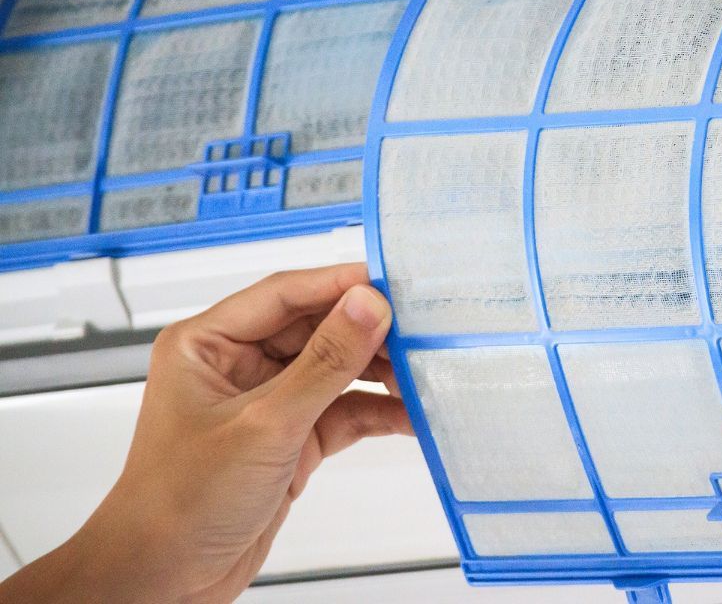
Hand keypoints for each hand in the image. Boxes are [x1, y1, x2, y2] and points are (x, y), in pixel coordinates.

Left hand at [0, 263, 413, 603]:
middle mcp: (236, 365)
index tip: (391, 283)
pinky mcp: (290, 438)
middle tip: (420, 329)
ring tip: (423, 370)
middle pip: (318, 327)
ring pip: (336, 368)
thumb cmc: (177, 504)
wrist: (161, 580)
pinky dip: (377, 412)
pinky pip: (343, 410)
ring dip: (380, 372)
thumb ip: (324, 363)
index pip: (285, 294)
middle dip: (369, 331)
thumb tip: (367, 306)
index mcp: (207, 343)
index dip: (341, 284)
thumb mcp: (264, 425)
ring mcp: (266, 402)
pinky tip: (410, 414)